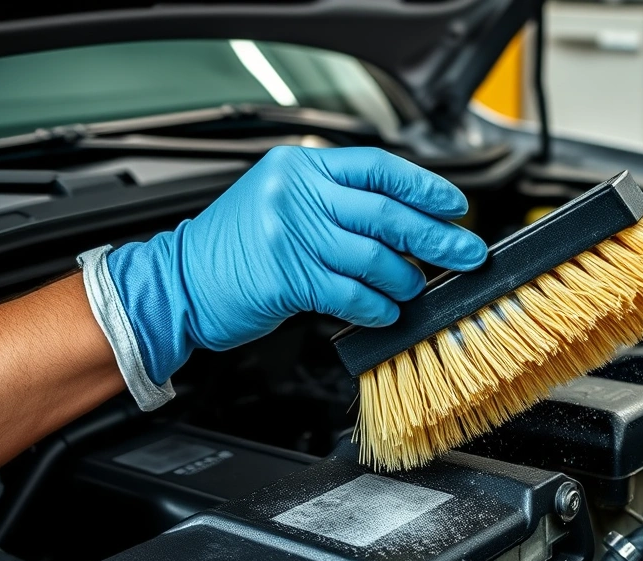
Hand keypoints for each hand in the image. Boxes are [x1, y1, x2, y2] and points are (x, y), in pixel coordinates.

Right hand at [106, 146, 486, 383]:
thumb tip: (408, 221)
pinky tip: (386, 311)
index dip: (424, 187)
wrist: (176, 281)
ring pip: (372, 257)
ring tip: (414, 287)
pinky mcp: (286, 277)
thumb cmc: (236, 248)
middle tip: (466, 251)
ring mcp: (290, 234)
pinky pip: (349, 293)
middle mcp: (297, 194)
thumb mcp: (283, 202)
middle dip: (436, 235)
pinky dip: (376, 306)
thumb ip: (338, 203)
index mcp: (302, 167)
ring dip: (404, 278)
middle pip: (386, 212)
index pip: (379, 168)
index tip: (454, 207)